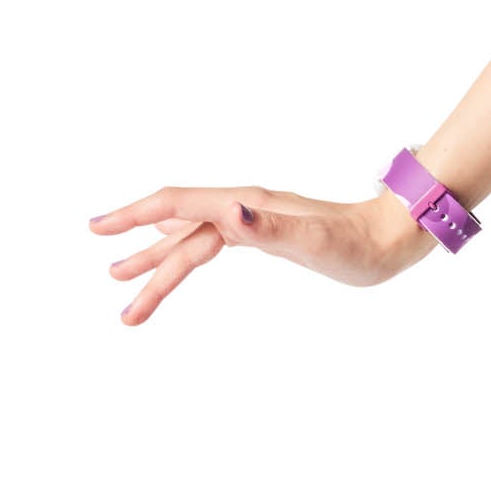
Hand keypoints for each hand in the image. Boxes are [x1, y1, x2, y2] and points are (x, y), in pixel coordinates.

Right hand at [86, 182, 433, 327]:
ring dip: (157, 259)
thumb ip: (269, 227)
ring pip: (191, 239)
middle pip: (178, 231)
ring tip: (125, 283)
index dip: (134, 216)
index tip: (98, 230)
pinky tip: (172, 250)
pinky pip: (210, 240)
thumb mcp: (315, 241)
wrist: (392, 239)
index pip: (177, 206)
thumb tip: (230, 212)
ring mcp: (253, 219)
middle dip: (142, 258)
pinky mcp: (265, 232)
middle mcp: (244, 208)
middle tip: (112, 284)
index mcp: (247, 206)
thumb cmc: (358, 244)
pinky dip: (183, 249)